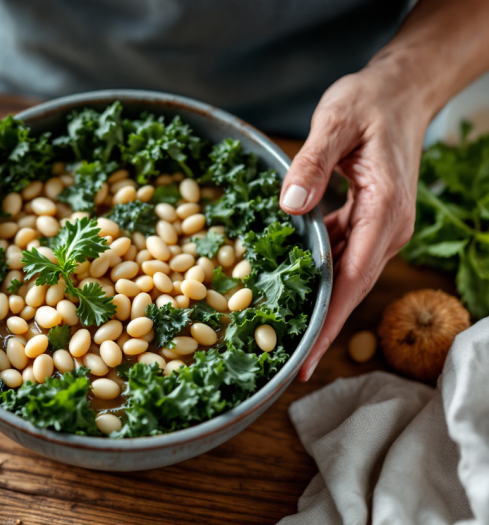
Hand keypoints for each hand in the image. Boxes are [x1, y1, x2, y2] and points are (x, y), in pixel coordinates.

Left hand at [279, 68, 429, 380]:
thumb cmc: (370, 102)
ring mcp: (381, 227)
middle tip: (287, 362)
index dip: (330, 321)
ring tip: (283, 330)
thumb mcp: (335, 123)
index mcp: (384, 210)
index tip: (307, 357)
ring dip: (319, 302)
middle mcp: (388, 227)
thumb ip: (311, 165)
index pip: (354, 278)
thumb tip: (290, 208)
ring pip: (346, 275)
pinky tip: (291, 281)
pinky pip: (342, 255)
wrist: (401, 89)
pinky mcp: (370, 220)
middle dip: (322, 327)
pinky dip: (318, 271)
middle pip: (351, 288)